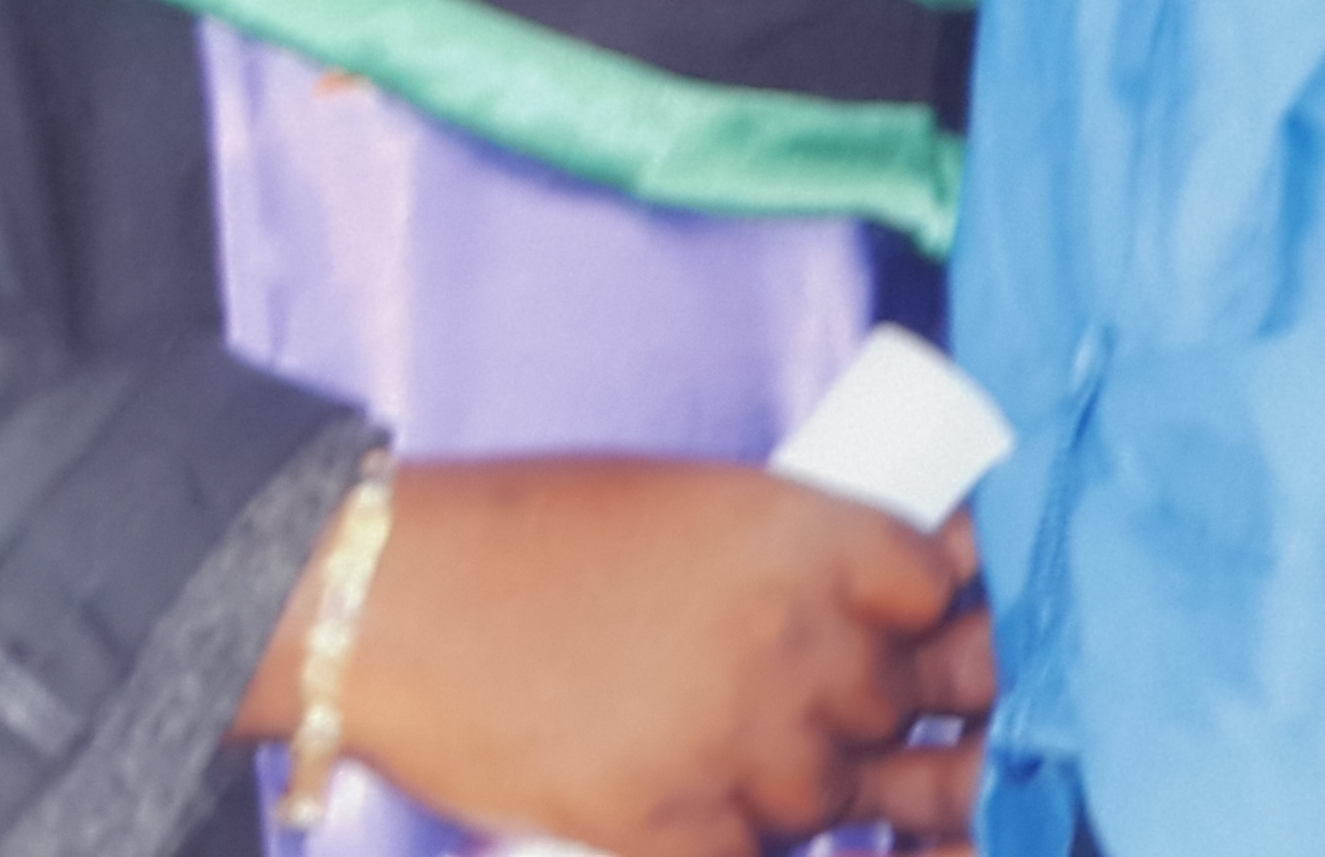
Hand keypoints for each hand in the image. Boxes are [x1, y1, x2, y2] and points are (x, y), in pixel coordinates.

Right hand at [250, 460, 988, 856]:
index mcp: (805, 535)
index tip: (893, 631)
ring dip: (792, 790)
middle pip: (889, 704)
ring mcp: (735, 736)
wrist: (390, 596)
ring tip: (726, 760)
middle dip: (852, 712)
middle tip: (789, 704)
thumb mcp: (686, 501)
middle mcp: (792, 635)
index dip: (918, 619)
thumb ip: (781, 555)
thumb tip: (857, 606)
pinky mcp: (666, 822)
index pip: (935, 592)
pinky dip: (728, 844)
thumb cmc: (523, 533)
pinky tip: (689, 815)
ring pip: (827, 797)